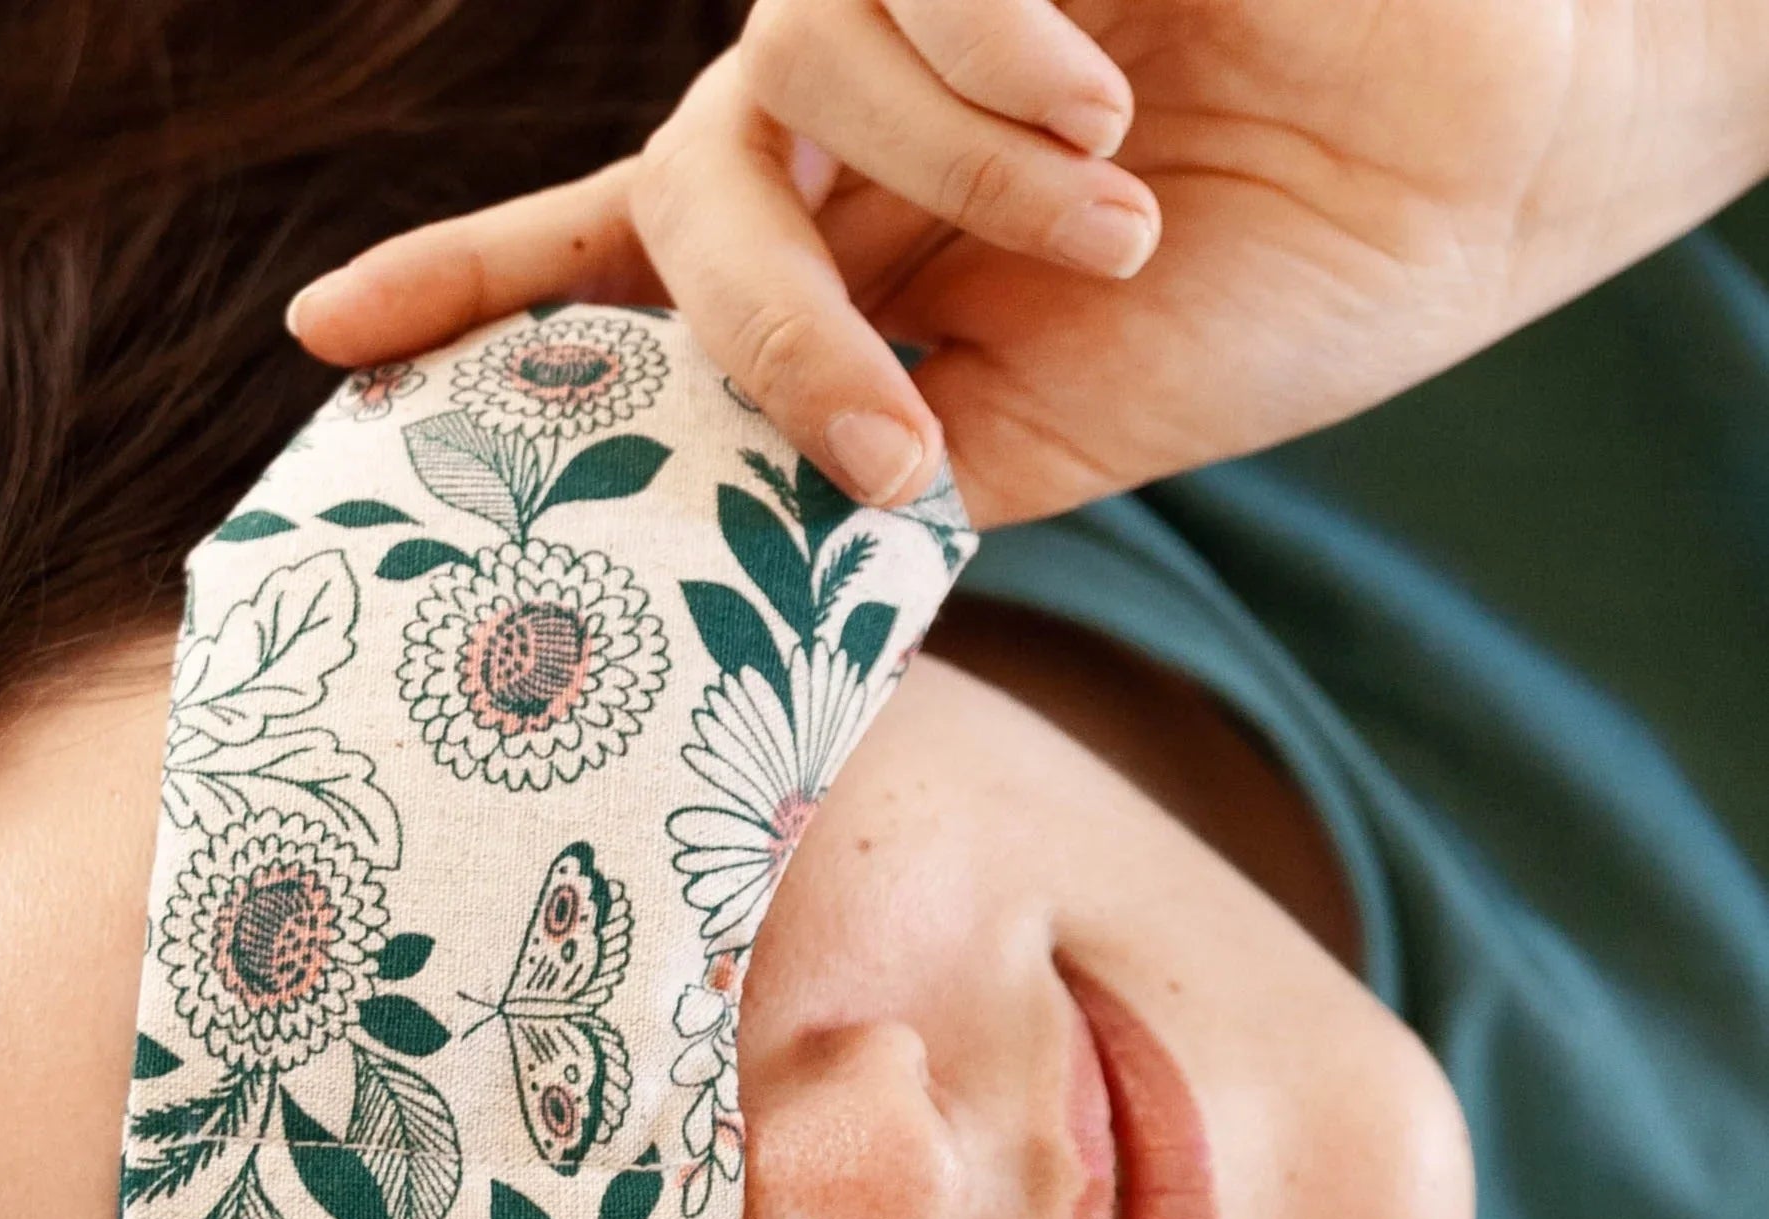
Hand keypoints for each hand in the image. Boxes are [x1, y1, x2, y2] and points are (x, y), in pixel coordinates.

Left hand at [287, 0, 1768, 525]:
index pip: (631, 269)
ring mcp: (919, 6)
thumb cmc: (1293, 285)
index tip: (325, 346)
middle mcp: (856, 128)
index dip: (476, 291)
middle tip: (891, 441)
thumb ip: (892, 477)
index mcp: (862, 258)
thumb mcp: (1063, 431)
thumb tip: (742, 559)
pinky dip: (981, 67)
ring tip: (1111, 230)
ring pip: (773, 80)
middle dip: (760, 329)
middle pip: (676, 196)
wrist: (1497, 146)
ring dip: (942, 193)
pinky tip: (1107, 108)